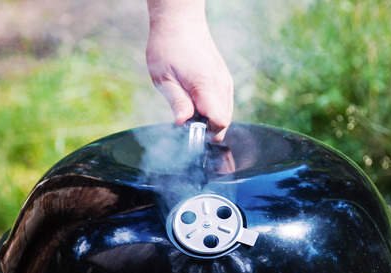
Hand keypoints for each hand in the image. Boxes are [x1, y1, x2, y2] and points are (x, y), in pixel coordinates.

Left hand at [146, 0, 232, 141]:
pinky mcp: (224, 80)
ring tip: (188, 110)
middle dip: (207, 129)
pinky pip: (224, 104)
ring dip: (209, 120)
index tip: (188, 131)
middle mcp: (222, 85)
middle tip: (185, 121)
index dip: (205, 133)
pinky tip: (195, 103)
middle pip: (224, 123)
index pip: (219, 122)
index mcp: (207, 85)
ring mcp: (226, 82)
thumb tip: (182, 124)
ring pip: (226, 115)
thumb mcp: (164, 77)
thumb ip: (177, 102)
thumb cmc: (168, 46)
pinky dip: (212, 110)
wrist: (180, 22)